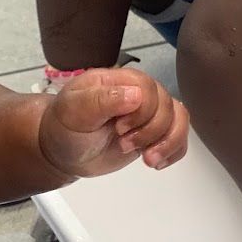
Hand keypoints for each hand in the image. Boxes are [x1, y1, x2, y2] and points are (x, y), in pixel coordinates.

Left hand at [38, 68, 188, 178]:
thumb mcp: (74, 111)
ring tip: (148, 158)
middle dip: (149, 132)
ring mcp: (147, 115)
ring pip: (179, 120)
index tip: (119, 129)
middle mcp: (137, 94)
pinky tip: (157, 161)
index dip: (140, 113)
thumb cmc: (64, 127)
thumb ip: (102, 100)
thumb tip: (135, 95)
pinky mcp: (152, 134)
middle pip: (167, 106)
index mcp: (119, 80)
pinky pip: (179, 136)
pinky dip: (174, 150)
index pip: (149, 89)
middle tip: (124, 143)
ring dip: (167, 143)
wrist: (62, 150)